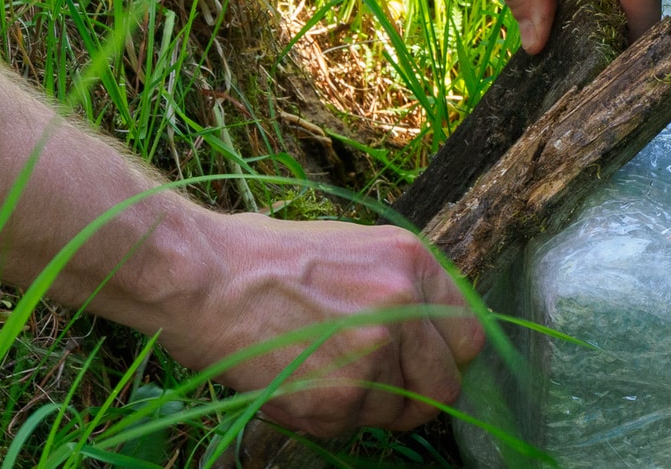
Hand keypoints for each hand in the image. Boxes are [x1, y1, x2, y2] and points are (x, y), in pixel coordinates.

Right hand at [159, 214, 482, 436]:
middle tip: (382, 384)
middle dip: (419, 392)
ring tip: (321, 369)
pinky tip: (298, 377)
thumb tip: (431, 327)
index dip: (445, 353)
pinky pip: (353, 426)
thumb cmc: (262, 256)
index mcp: (408, 261)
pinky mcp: (338, 400)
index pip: (468, 332)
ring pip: (400, 412)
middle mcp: (402, 307)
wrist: (202, 279)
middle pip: (446, 383)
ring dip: (370, 404)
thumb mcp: (347, 245)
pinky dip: (330, 414)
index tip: (426, 362)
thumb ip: (397, 284)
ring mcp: (372, 357)